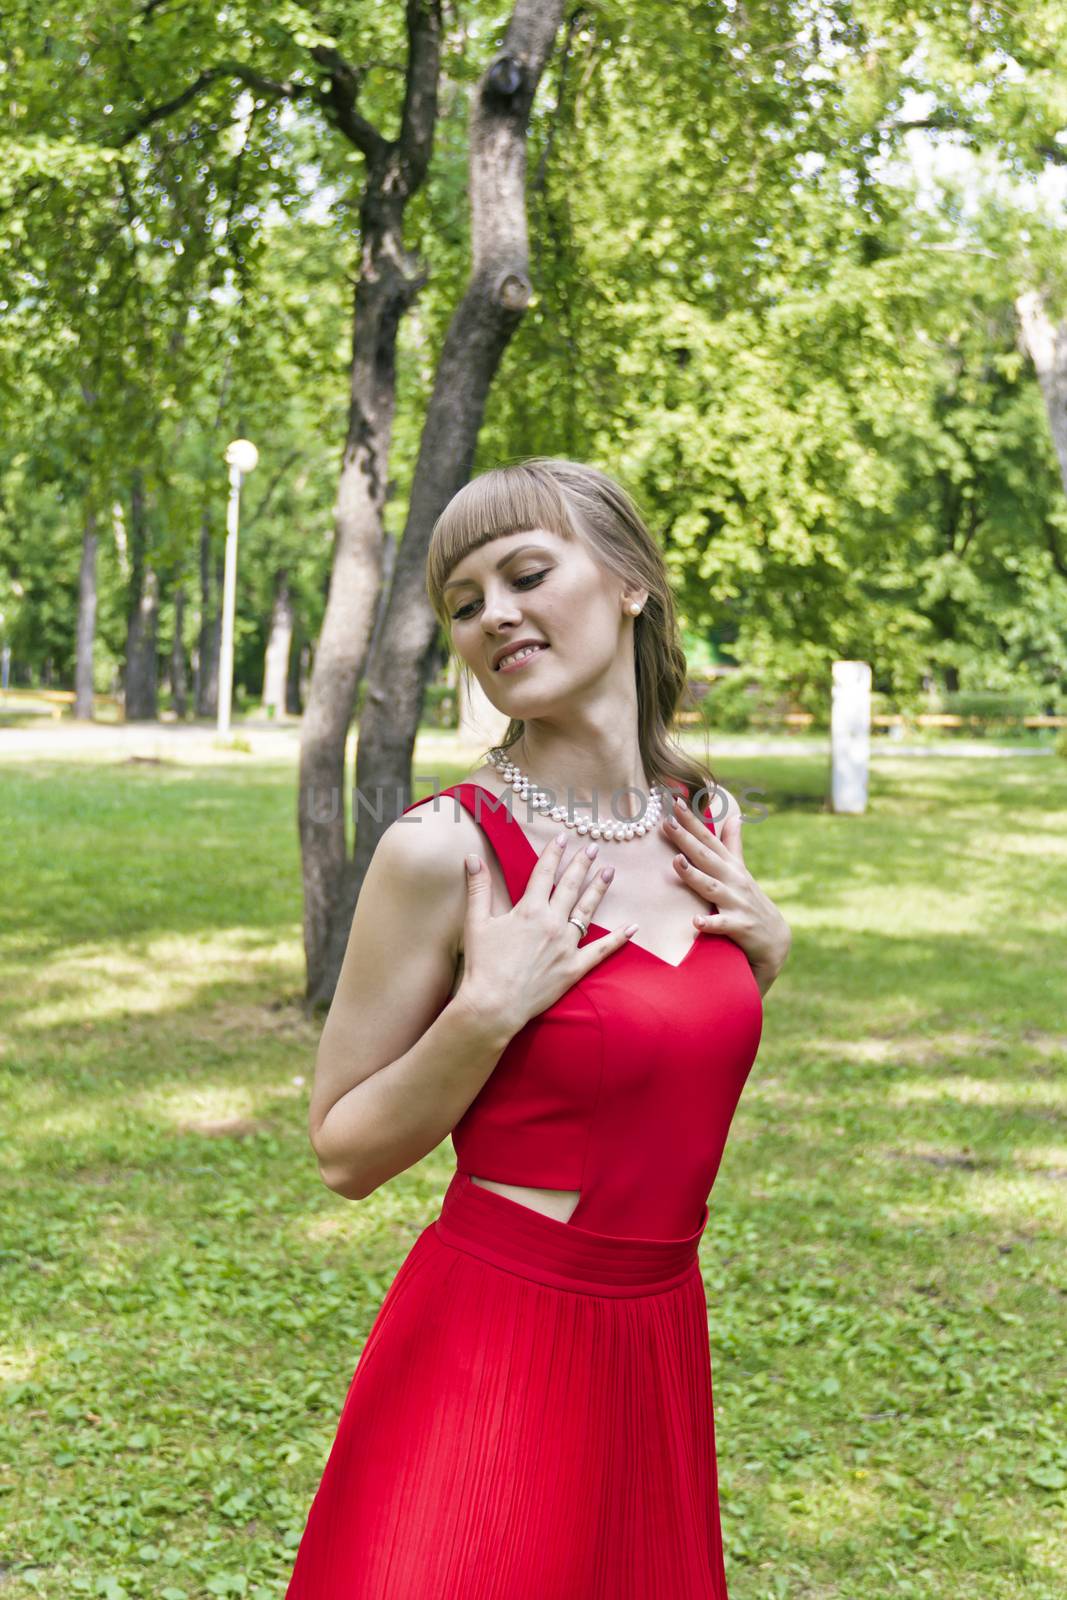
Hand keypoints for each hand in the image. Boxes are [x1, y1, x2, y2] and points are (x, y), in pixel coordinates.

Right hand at [458, 834, 635, 1032]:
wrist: (494, 1005)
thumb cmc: (483, 965)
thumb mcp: (476, 923)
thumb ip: (478, 888)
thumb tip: (472, 858)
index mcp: (529, 910)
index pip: (544, 873)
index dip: (554, 853)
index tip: (563, 837)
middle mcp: (552, 923)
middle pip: (570, 886)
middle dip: (581, 864)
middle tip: (593, 848)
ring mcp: (566, 946)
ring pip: (587, 911)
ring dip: (598, 890)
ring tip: (608, 872)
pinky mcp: (574, 968)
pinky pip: (601, 950)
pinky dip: (618, 939)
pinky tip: (632, 927)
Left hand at [662, 794, 790, 994]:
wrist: (775, 939)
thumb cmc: (750, 901)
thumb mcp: (741, 871)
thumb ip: (733, 844)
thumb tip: (734, 816)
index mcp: (730, 866)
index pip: (708, 839)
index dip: (692, 821)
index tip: (674, 801)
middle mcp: (733, 880)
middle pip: (706, 857)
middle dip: (687, 839)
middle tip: (667, 822)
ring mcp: (737, 902)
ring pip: (712, 887)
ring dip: (695, 875)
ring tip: (677, 862)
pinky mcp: (740, 926)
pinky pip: (723, 924)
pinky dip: (710, 923)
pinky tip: (696, 921)